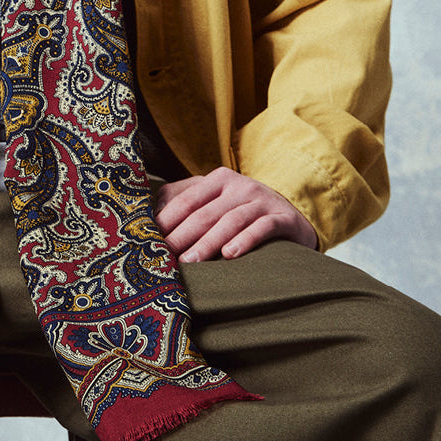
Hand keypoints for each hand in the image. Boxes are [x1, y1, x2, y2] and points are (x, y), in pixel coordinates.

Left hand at [154, 166, 317, 262]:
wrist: (292, 216)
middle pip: (205, 212)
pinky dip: (245, 240)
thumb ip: (185, 201)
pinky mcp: (282, 218)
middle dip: (183, 235)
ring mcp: (262, 200)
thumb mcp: (216, 201)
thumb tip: (150, 214)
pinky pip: (262, 228)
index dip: (167, 219)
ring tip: (191, 261)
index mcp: (218, 180)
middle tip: (165, 256)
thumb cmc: (242, 212)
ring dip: (209, 242)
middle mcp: (239, 186)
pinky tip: (230, 255)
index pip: (187, 199)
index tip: (149, 239)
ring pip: (230, 221)